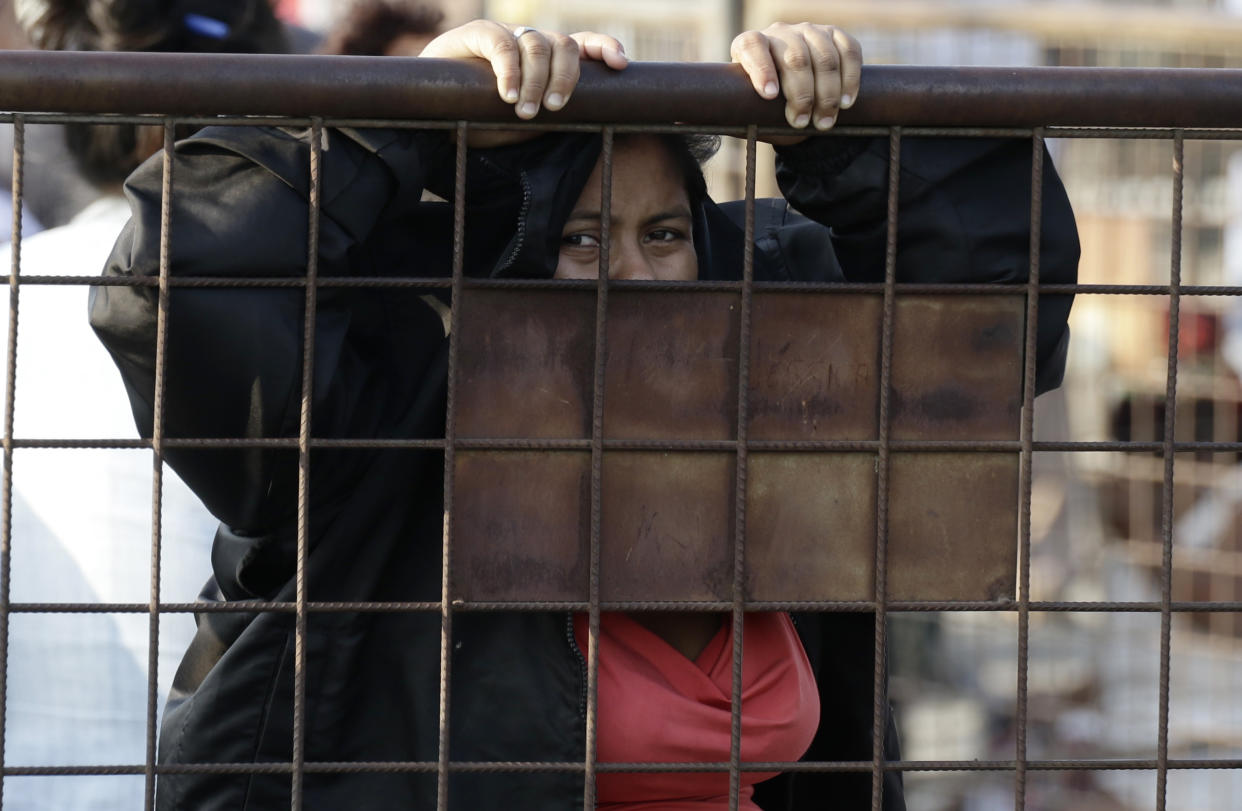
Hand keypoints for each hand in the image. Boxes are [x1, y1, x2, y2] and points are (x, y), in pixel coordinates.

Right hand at [421, 20, 627, 119]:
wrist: (436, 112)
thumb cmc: (484, 119)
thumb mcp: (527, 119)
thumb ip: (551, 112)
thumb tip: (587, 119)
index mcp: (548, 57)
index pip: (583, 45)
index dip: (604, 48)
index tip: (619, 64)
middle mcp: (531, 41)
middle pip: (564, 45)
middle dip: (565, 77)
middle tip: (553, 108)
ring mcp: (505, 35)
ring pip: (536, 44)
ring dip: (535, 80)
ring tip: (523, 111)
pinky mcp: (477, 34)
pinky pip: (500, 44)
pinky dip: (508, 71)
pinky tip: (507, 95)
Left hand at [730, 22, 861, 142]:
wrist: (795, 98)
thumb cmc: (768, 106)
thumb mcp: (752, 110)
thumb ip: (746, 113)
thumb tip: (746, 121)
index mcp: (751, 45)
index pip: (752, 47)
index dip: (761, 69)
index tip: (770, 95)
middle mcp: (780, 33)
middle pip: (796, 58)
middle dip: (802, 95)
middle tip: (802, 122)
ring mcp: (809, 31)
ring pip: (825, 58)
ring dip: (828, 94)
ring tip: (824, 122)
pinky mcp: (835, 35)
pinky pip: (849, 52)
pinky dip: (850, 80)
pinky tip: (845, 103)